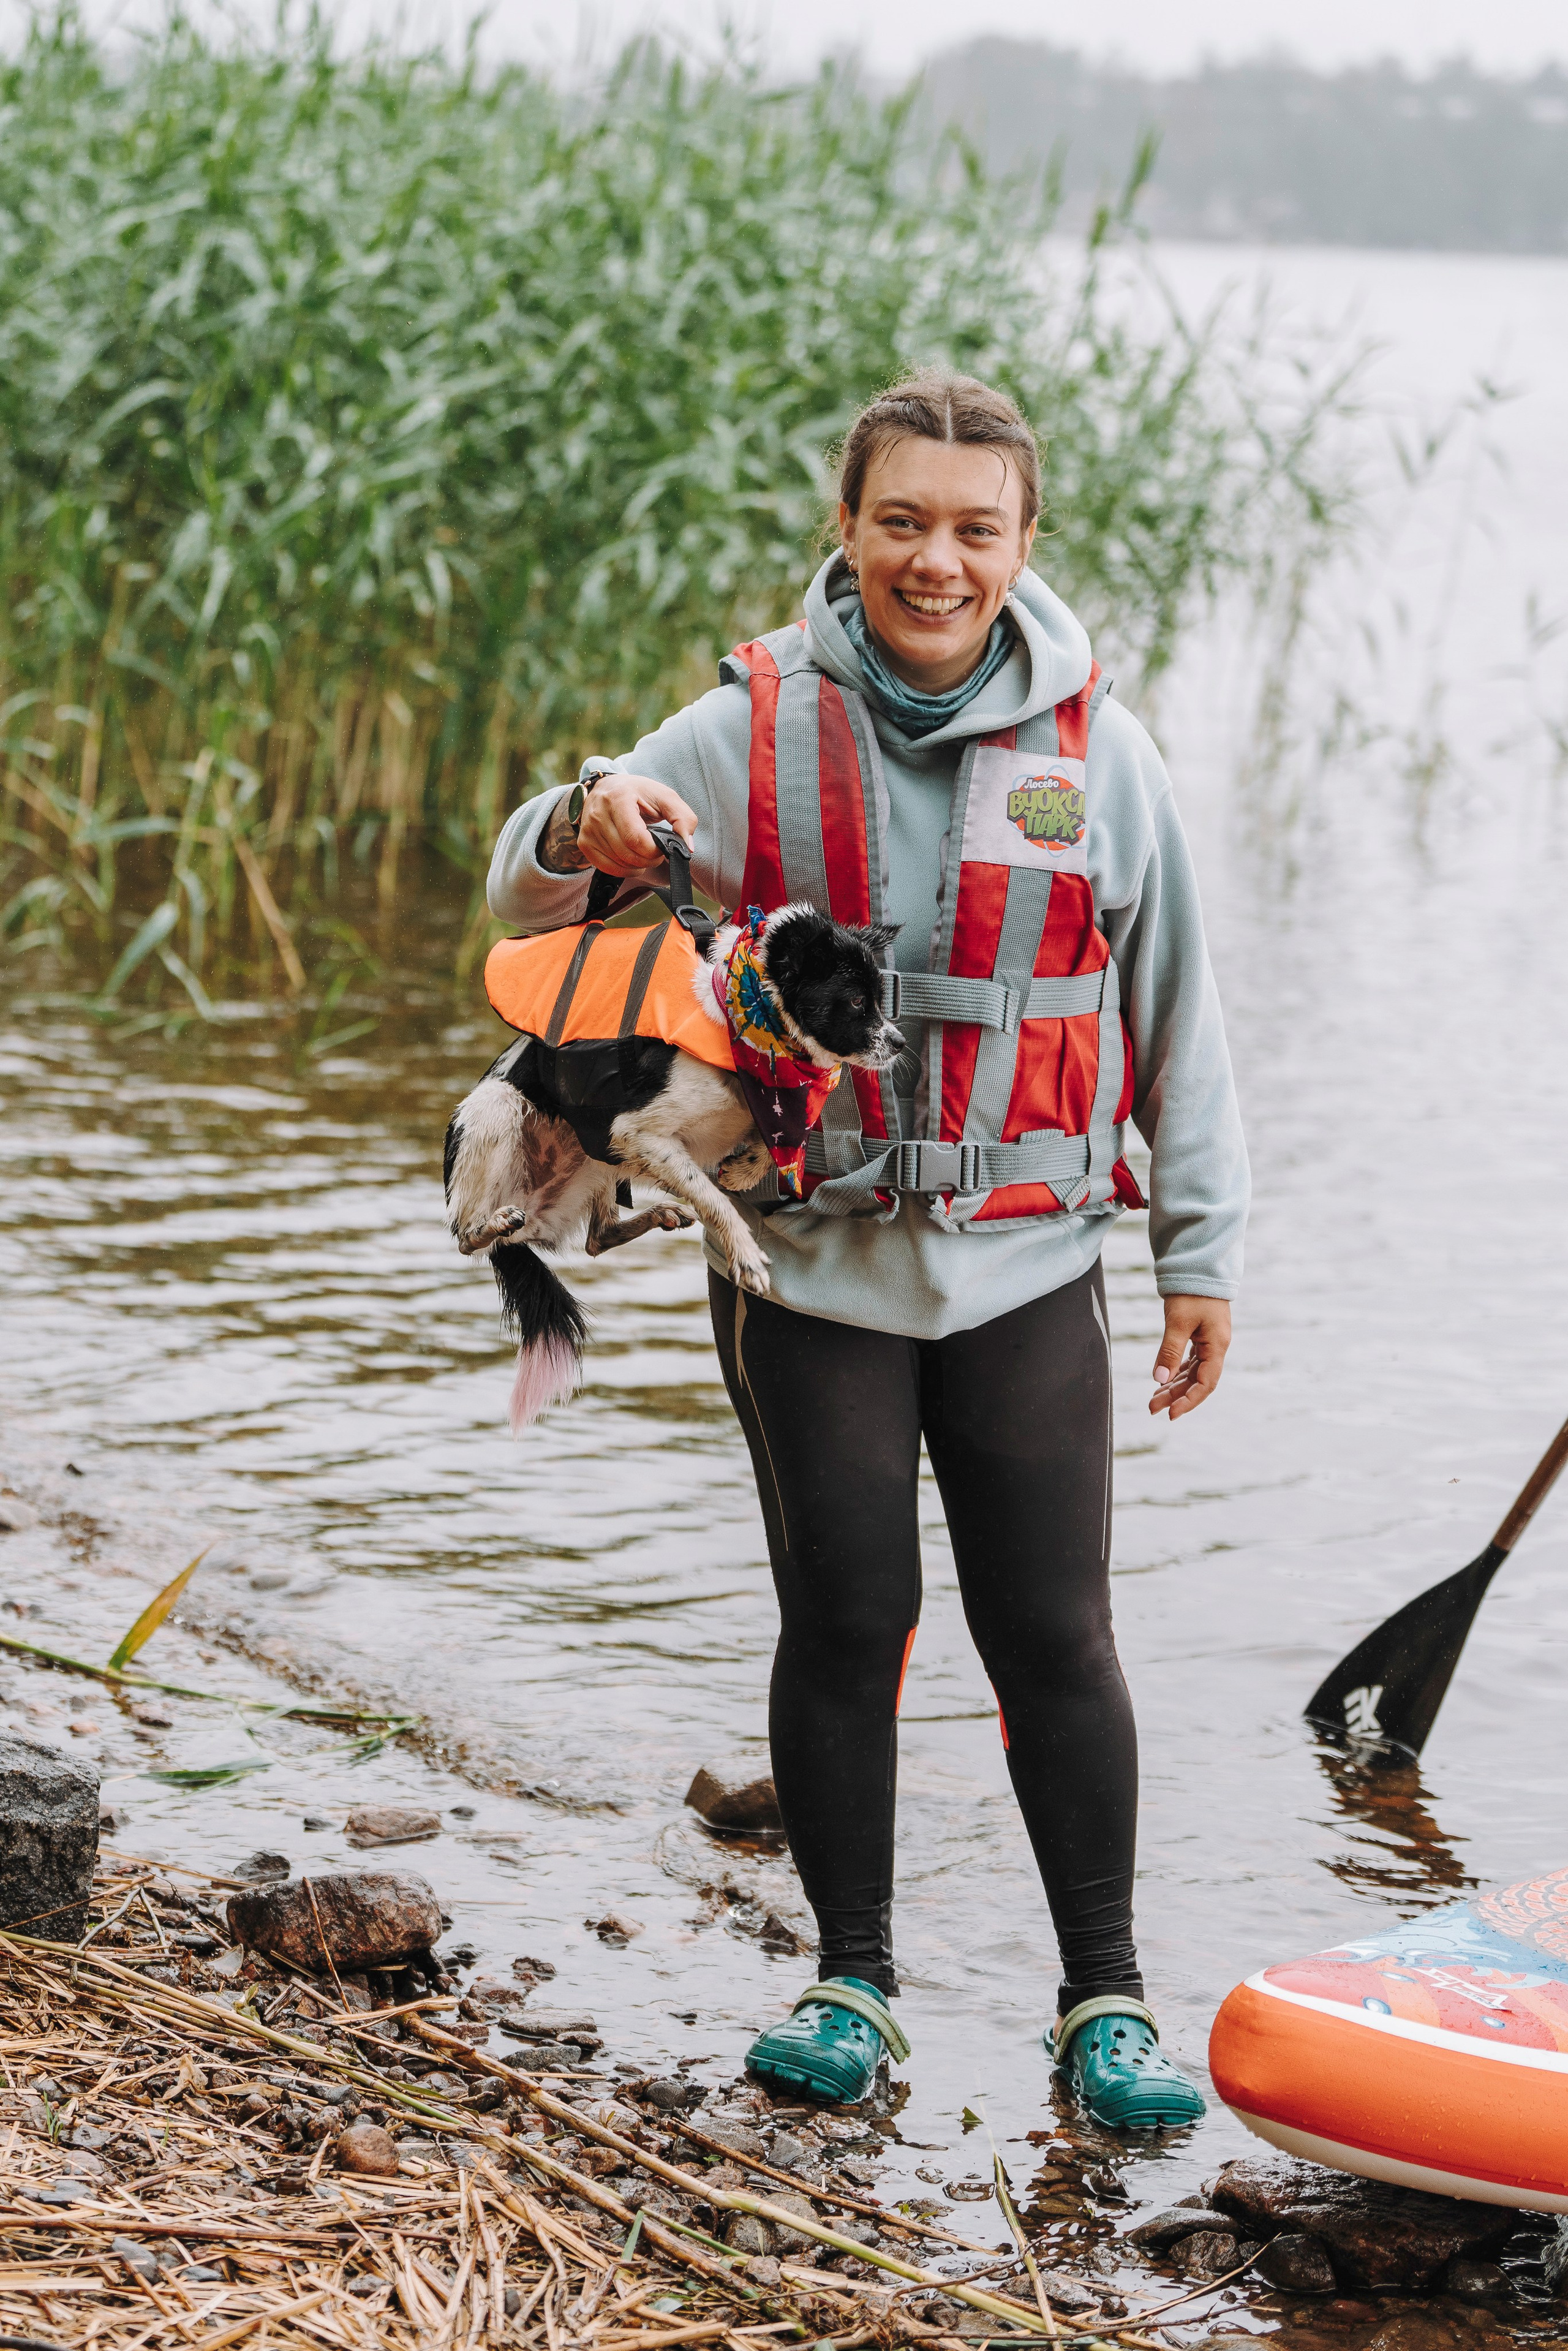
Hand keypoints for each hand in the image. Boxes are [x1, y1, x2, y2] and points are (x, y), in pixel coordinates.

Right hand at [576, 773, 698, 879]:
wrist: (607, 788)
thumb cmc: (639, 793)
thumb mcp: (665, 797)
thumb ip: (683, 818)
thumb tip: (687, 847)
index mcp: (619, 798)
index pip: (636, 839)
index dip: (654, 850)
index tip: (662, 846)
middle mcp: (598, 814)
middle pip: (627, 854)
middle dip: (649, 859)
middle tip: (656, 851)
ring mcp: (588, 830)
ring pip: (619, 863)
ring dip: (638, 865)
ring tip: (643, 851)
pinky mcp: (584, 843)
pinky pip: (607, 868)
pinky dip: (624, 869)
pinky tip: (631, 858)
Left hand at [1149, 1296, 1230, 1420]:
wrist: (1197, 1267)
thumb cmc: (1191, 1292)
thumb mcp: (1177, 1322)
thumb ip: (1169, 1351)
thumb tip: (1159, 1379)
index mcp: (1217, 1345)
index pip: (1205, 1383)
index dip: (1189, 1401)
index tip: (1170, 1414)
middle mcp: (1216, 1347)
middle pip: (1197, 1381)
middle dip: (1176, 1396)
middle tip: (1153, 1408)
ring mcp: (1209, 1342)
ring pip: (1192, 1372)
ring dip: (1174, 1386)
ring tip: (1154, 1398)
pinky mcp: (1200, 1336)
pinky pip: (1189, 1361)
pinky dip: (1176, 1371)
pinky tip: (1163, 1380)